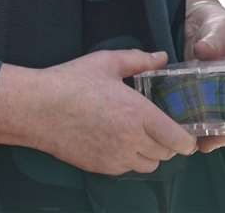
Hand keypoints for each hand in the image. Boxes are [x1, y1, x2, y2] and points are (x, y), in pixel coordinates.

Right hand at [32, 50, 197, 174]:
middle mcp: (131, 140)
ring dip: (149, 153)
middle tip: (159, 127)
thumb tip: (161, 57)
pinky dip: (129, 159)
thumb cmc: (71, 82)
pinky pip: (126, 169)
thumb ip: (139, 60)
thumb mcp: (106, 62)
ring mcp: (115, 157)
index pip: (178, 141)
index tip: (186, 133)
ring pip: (147, 164)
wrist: (37, 109)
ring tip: (138, 134)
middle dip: (168, 143)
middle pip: (166, 154)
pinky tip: (117, 140)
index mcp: (139, 114)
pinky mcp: (100, 167)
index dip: (187, 139)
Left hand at [183, 0, 224, 148]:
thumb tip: (203, 50)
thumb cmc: (217, 25)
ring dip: (210, 135)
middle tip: (212, 142)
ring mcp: (215, 95)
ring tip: (196, 142)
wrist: (195, 21)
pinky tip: (182, 131)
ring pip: (219, 122)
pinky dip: (193, 125)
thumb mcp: (218, 29)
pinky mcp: (196, 94)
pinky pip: (198, 115)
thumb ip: (213, 40)